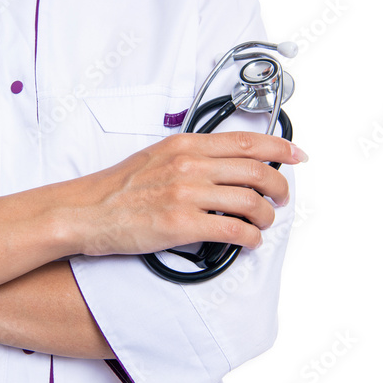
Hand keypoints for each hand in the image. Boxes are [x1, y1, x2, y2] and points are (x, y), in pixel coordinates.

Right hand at [64, 131, 306, 255]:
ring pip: (251, 203)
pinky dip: (250, 238)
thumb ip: (189, 157)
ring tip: (264, 223)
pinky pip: (233, 231)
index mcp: (184, 145)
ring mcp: (186, 195)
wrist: (84, 212)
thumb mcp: (154, 157)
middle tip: (282, 198)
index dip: (281, 146)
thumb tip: (222, 166)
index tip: (297, 155)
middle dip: (280, 187)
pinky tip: (248, 241)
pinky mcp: (181, 225)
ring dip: (267, 216)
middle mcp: (189, 165)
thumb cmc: (114, 189)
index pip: (246, 141)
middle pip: (257, 171)